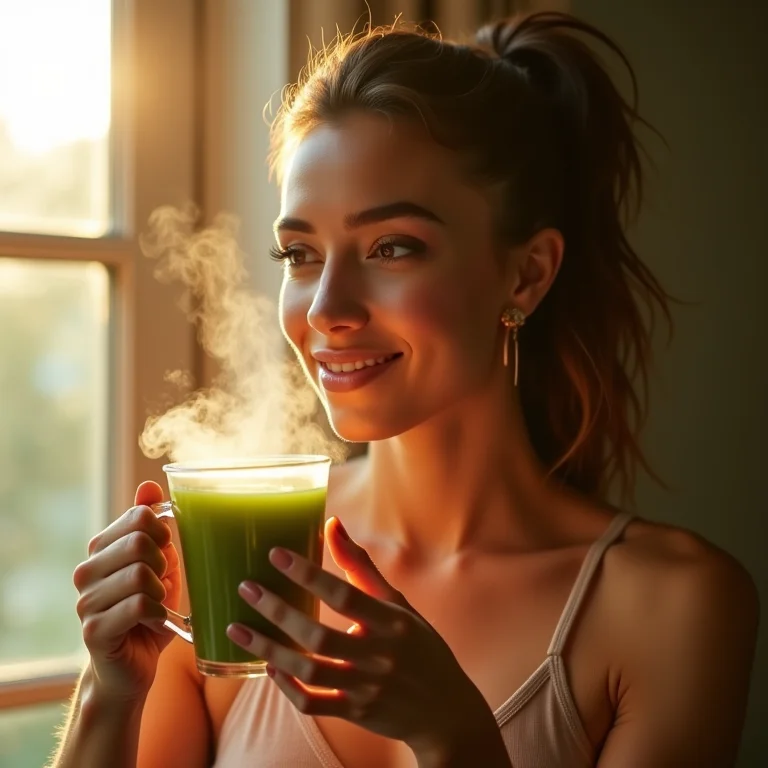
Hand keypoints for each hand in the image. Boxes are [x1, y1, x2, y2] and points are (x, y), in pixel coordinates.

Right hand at [72, 482, 181, 702]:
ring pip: (140, 575)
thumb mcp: (161, 564)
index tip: (166, 552)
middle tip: (162, 583)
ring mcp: (85, 601)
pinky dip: (158, 613)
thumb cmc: (150, 611)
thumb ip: (154, 527)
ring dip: (160, 592)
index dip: (164, 532)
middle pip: (139, 542)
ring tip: (156, 605)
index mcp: (102, 549)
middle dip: (163, 563)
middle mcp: (86, 571)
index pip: (139, 516)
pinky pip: (139, 606)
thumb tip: (150, 485)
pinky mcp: (94, 630)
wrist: (133, 666)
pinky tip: (155, 622)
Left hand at [226, 516, 496, 757]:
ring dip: (269, 649)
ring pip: (309, 669)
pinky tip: (268, 666)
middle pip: (318, 635)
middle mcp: (379, 655)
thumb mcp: (398, 604)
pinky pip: (314, 702)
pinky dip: (288, 687)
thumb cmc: (419, 647)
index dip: (308, 575)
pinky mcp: (356, 712)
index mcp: (392, 622)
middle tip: (246, 588)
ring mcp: (366, 687)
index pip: (344, 596)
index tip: (275, 555)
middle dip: (277, 611)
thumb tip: (332, 525)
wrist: (445, 711)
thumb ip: (362, 568)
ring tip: (237, 628)